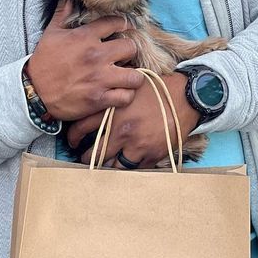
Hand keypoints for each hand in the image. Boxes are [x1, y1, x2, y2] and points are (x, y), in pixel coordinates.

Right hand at [26, 1, 143, 120]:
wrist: (34, 93)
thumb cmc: (43, 62)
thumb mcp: (51, 33)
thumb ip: (63, 13)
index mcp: (85, 37)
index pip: (117, 23)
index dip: (123, 26)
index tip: (123, 31)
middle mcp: (95, 56)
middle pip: (131, 48)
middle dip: (129, 52)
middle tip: (123, 57)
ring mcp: (99, 79)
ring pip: (135, 76)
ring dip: (132, 77)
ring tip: (125, 77)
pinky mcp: (99, 99)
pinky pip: (126, 97)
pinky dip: (125, 96)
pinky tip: (118, 92)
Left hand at [66, 71, 200, 167]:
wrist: (185, 98)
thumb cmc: (156, 90)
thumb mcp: (127, 88)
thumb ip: (109, 98)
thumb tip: (90, 102)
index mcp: (112, 111)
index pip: (81, 128)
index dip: (73, 137)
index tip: (72, 141)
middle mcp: (121, 130)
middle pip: (94, 153)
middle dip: (86, 158)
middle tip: (84, 158)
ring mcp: (136, 145)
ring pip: (112, 166)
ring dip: (106, 167)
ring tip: (102, 166)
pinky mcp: (150, 155)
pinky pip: (134, 169)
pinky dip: (127, 168)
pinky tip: (124, 164)